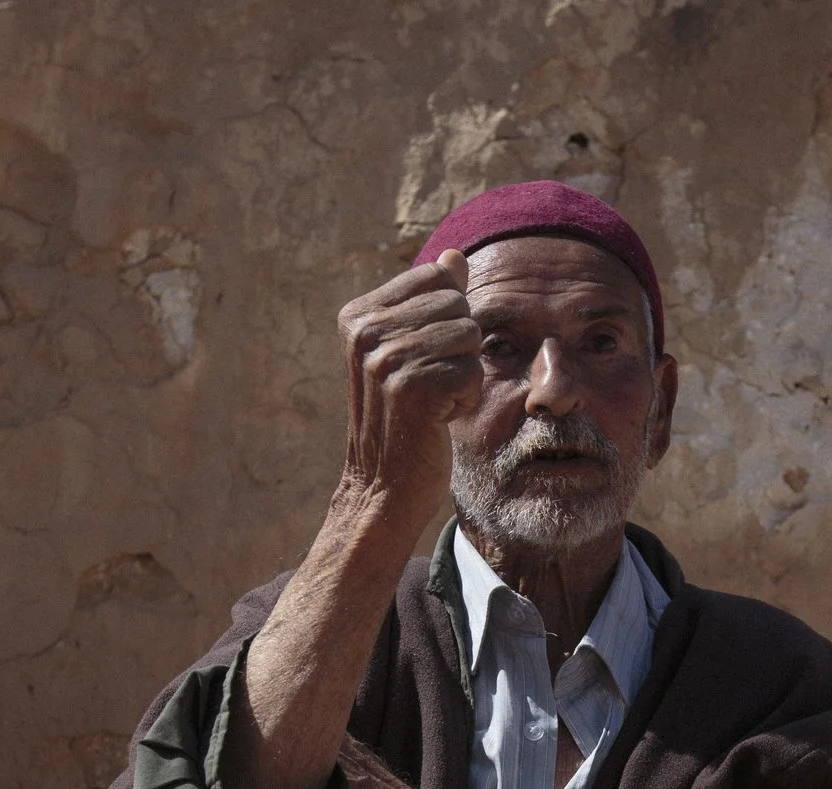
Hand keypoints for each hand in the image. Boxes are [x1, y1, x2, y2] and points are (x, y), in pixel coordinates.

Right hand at [336, 249, 480, 513]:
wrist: (383, 488)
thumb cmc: (403, 419)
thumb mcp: (411, 353)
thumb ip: (431, 302)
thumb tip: (454, 257)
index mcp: (358, 315)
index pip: (439, 277)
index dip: (447, 319)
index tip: (420, 359)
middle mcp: (365, 332)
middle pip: (458, 304)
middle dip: (459, 347)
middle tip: (428, 386)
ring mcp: (385, 359)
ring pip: (469, 335)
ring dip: (463, 374)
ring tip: (432, 402)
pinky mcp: (412, 388)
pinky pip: (473, 370)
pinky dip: (465, 399)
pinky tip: (436, 420)